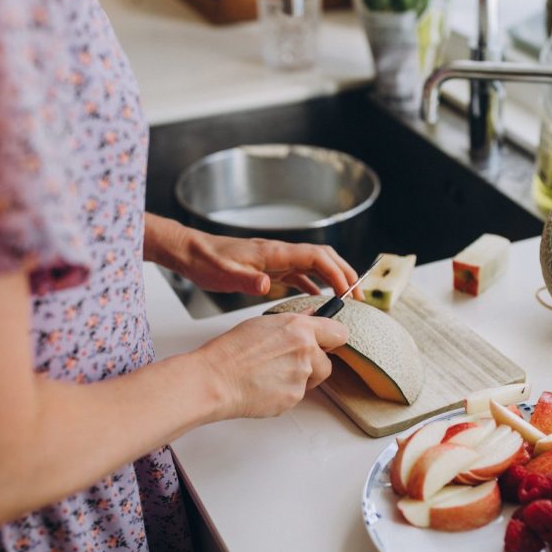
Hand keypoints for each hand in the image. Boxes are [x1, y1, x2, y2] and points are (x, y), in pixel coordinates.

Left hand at [173, 228, 361, 300]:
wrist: (192, 253)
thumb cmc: (207, 262)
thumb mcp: (225, 275)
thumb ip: (248, 280)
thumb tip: (268, 285)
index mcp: (275, 253)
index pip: (317, 257)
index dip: (337, 273)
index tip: (348, 292)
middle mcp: (281, 253)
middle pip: (324, 257)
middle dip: (345, 273)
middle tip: (359, 296)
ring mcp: (277, 259)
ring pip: (316, 264)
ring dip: (334, 278)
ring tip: (348, 299)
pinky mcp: (271, 267)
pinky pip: (301, 274)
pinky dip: (315, 284)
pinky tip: (319, 298)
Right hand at [199, 313, 348, 418]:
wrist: (215, 379)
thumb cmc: (232, 351)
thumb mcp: (263, 324)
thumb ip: (294, 323)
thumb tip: (311, 317)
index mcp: (299, 327)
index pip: (339, 333)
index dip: (332, 340)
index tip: (328, 343)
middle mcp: (305, 350)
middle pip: (328, 363)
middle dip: (313, 365)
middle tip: (288, 364)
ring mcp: (301, 376)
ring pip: (311, 381)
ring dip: (297, 380)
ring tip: (269, 374)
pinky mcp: (294, 398)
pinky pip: (296, 396)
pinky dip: (283, 394)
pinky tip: (264, 386)